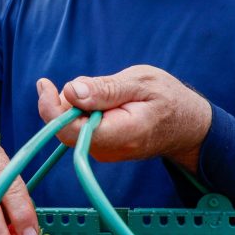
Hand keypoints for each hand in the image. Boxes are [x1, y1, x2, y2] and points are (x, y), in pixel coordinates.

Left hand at [36, 65, 212, 170]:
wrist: (188, 126)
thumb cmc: (169, 99)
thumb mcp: (141, 82)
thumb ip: (106, 88)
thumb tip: (71, 91)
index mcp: (121, 134)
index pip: (71, 131)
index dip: (51, 108)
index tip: (45, 84)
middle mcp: (109, 150)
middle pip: (67, 128)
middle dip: (65, 101)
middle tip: (85, 82)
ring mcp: (105, 152)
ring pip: (73, 127)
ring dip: (77, 105)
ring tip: (106, 92)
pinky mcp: (103, 148)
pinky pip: (82, 128)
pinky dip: (85, 111)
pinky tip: (105, 102)